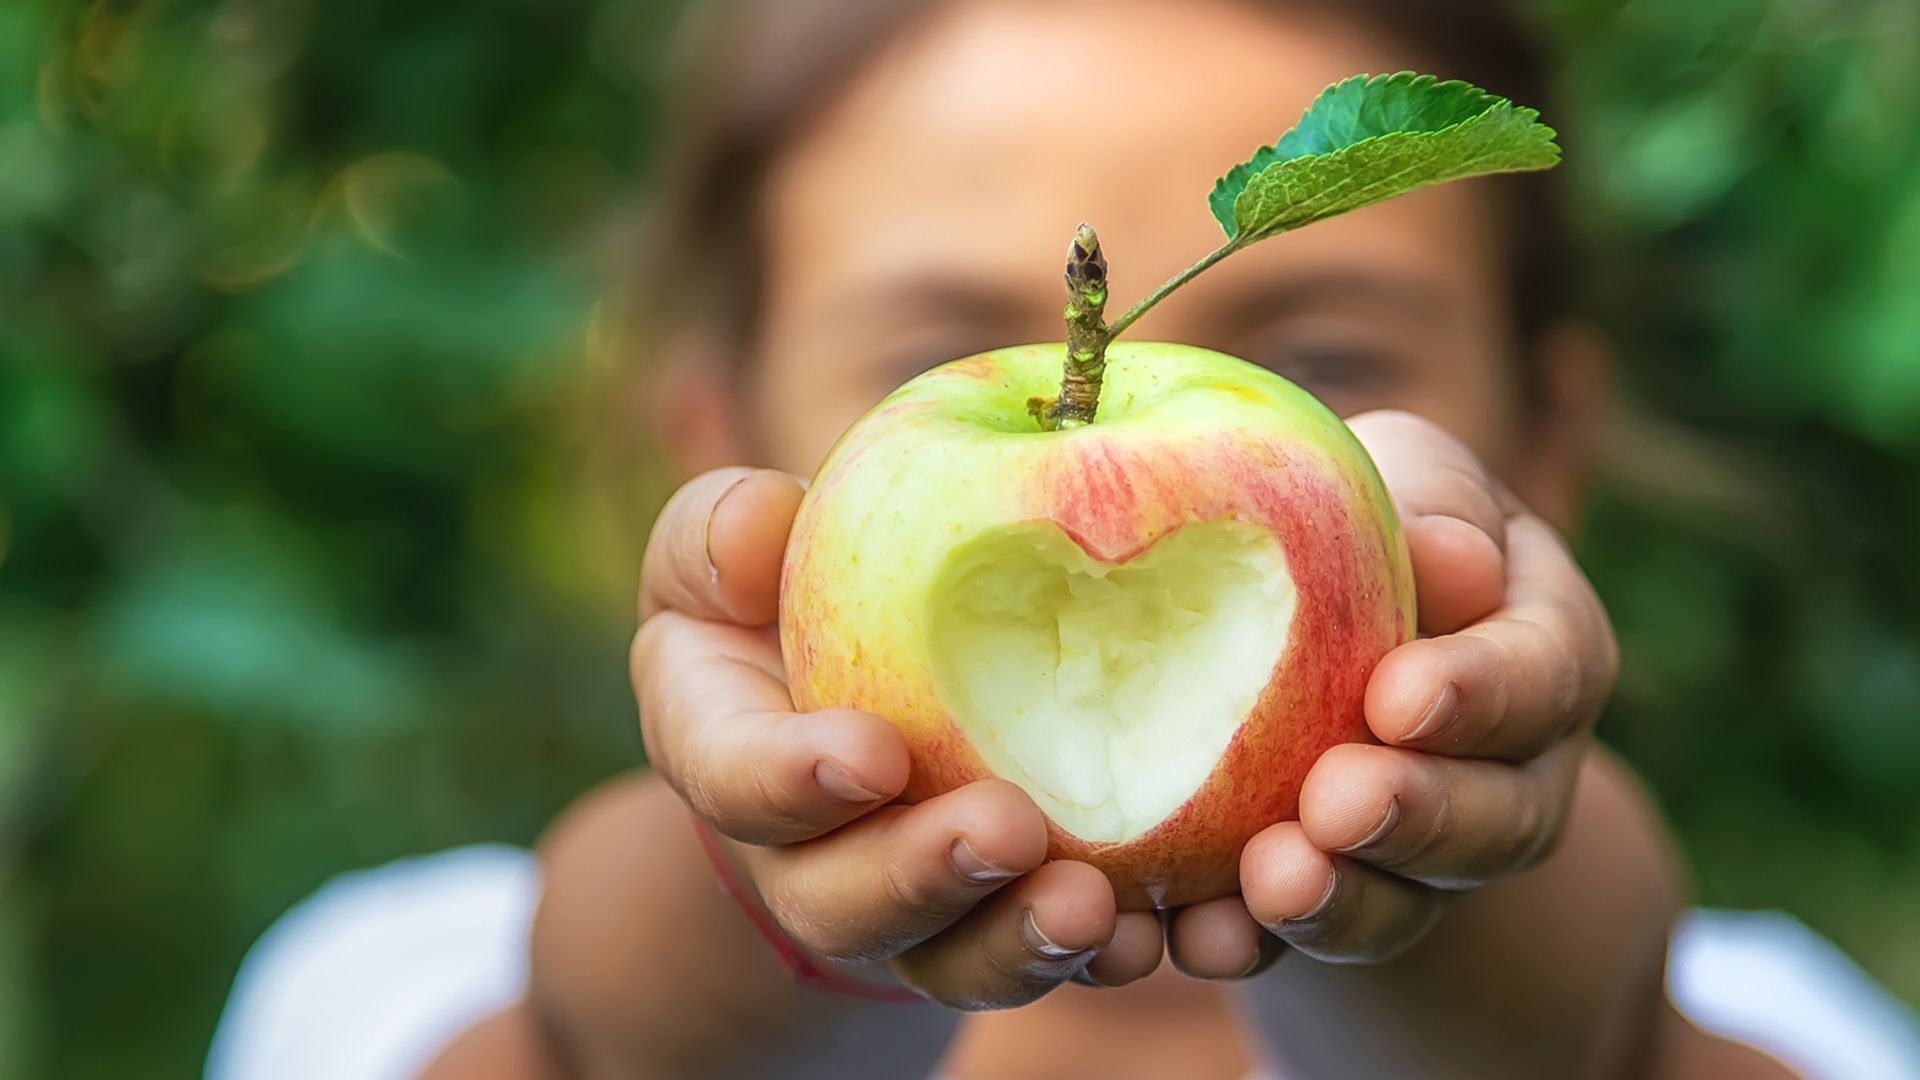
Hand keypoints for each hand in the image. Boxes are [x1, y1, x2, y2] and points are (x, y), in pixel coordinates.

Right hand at [631, 468, 1167, 1008]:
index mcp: (728, 756)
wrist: (853, 690)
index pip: (735, 780)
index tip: (874, 753)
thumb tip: (761, 520)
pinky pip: (1047, 956)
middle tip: (1008, 831)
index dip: (793, 780)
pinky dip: (1110, 953)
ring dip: (1020, 942)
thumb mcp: (731, 545)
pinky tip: (1159, 932)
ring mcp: (910, 907)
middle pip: (844, 904)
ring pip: (951, 958)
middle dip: (925, 877)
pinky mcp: (1001, 920)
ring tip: (1096, 907)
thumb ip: (722, 532)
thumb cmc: (779, 599)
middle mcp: (806, 859)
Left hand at [1160, 411, 1619, 976]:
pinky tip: (1202, 936)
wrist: (1288, 605)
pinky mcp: (1341, 898)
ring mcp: (1431, 853)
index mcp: (1544, 645)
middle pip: (1498, 818)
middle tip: (1337, 804)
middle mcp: (1514, 769)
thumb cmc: (1359, 513)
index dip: (1480, 693)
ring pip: (1412, 899)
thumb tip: (1450, 559)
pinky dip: (1256, 942)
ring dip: (1345, 899)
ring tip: (1273, 882)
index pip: (1543, 673)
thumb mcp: (1399, 475)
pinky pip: (1309, 939)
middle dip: (1418, 815)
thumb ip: (1430, 507)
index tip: (1400, 696)